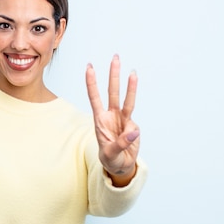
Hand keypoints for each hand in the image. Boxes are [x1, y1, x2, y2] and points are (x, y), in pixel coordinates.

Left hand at [86, 54, 139, 186]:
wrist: (120, 166)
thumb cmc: (110, 159)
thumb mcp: (110, 155)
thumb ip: (120, 144)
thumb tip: (133, 131)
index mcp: (100, 121)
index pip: (95, 98)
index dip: (92, 83)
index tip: (89, 67)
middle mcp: (111, 116)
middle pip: (112, 92)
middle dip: (113, 75)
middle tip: (115, 57)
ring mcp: (123, 120)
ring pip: (127, 100)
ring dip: (130, 85)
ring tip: (133, 72)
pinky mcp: (132, 126)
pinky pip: (134, 126)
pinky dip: (133, 134)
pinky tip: (128, 143)